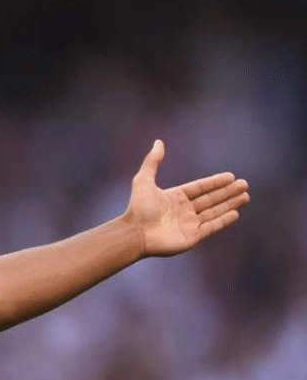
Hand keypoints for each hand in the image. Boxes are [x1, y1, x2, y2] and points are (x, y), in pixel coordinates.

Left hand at [124, 140, 249, 256]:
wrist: (135, 233)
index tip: (231, 176)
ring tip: (245, 196)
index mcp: (174, 197)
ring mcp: (188, 224)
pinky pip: (211, 227)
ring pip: (214, 211)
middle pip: (210, 199)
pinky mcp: (192, 237)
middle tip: (244, 184)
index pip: (200, 188)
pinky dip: (223, 220)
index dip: (215, 182)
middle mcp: (183, 210)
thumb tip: (158, 142)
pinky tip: (235, 213)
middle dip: (228, 192)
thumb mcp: (143, 180)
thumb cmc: (138, 208)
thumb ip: (152, 162)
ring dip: (229, 204)